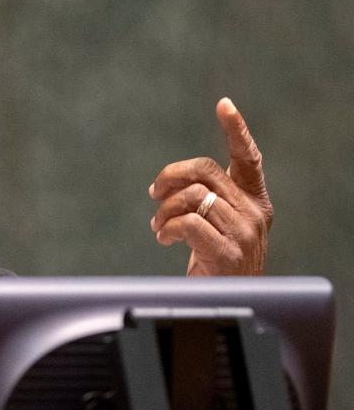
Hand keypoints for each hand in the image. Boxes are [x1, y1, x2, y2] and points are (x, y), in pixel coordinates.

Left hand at [149, 97, 272, 275]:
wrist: (227, 304)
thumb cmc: (217, 264)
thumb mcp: (217, 226)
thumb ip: (207, 201)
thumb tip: (170, 183)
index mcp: (255, 202)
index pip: (248, 159)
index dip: (236, 131)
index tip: (224, 105)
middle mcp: (254, 213)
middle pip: (205, 172)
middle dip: (171, 176)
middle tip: (154, 193)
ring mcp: (244, 232)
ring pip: (192, 197)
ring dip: (164, 210)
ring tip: (159, 225)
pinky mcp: (229, 252)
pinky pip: (188, 223)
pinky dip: (167, 228)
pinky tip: (164, 238)